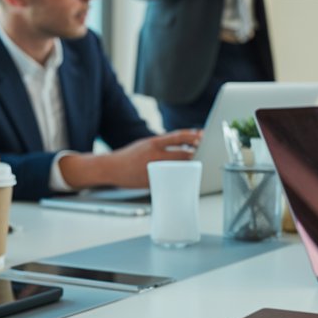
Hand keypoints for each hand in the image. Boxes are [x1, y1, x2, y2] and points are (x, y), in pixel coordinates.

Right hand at [59, 130, 202, 189]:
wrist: (112, 168)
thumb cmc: (130, 155)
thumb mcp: (145, 143)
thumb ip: (163, 144)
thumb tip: (184, 142)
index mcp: (153, 143)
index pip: (177, 137)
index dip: (192, 136)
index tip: (201, 135)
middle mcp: (154, 155)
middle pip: (182, 153)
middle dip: (195, 153)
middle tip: (205, 152)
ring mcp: (154, 169)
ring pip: (178, 167)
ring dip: (189, 165)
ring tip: (197, 163)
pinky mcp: (152, 181)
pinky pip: (169, 179)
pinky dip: (178, 176)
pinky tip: (185, 175)